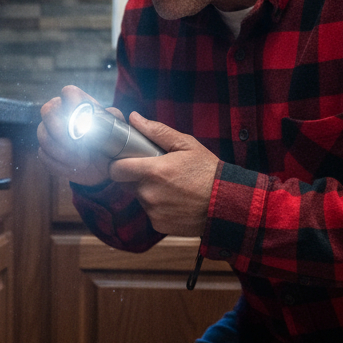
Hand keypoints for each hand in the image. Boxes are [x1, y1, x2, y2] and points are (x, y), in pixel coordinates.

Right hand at [38, 85, 122, 187]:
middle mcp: (58, 112)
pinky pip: (43, 155)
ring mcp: (47, 131)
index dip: (71, 104)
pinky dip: (59, 164)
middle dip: (62, 131)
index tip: (81, 122)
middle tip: (79, 145)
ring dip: (64, 152)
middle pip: (48, 111)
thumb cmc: (109, 145)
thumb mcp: (118, 131)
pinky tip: (73, 167)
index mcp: (78, 103)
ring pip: (44, 136)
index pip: (69, 92)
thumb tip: (109, 112)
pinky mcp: (43, 151)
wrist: (100, 167)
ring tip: (82, 160)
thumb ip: (113, 118)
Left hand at [108, 112, 218, 236]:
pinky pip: (151, 212)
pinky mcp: (158, 224)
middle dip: (138, 177)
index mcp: (153, 171)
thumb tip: (134, 118)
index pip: (116, 169)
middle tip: (160, 172)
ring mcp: (153, 211)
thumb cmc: (208, 171)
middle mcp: (149, 193)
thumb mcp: (186, 145)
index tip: (128, 161)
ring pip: (140, 197)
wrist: (226, 203)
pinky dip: (159, 207)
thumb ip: (157, 131)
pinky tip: (176, 201)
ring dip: (150, 192)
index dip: (119, 164)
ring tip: (172, 187)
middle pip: (128, 183)